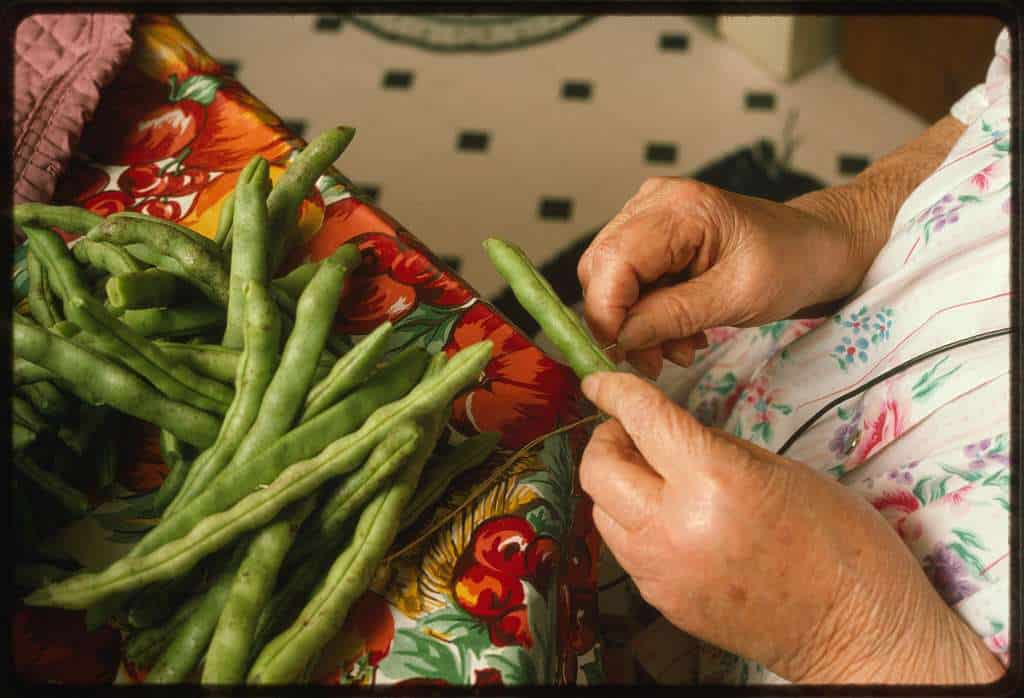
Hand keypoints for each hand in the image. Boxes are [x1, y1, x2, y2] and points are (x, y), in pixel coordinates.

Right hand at [577, 177, 872, 378]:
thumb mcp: (738, 298)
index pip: (612, 262)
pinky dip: (647, 314)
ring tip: (677, 348)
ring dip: (635, 324)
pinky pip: (629, 280)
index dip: (606, 314)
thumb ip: (673, 316)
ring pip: (609, 279)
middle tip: (653, 360)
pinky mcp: (654, 235)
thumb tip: (621, 339)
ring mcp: (651, 216)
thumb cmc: (793, 262)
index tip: (621, 355)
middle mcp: (654, 202)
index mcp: (679, 208)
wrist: (818, 248)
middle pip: (601, 269)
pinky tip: (679, 331)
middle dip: (620, 323)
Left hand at [579, 371, 1004, 683]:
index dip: (614, 390)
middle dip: (607, 440)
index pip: (642, 418)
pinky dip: (634, 524)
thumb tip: (666, 432)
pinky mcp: (662, 601)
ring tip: (652, 478)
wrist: (857, 630)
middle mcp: (675, 527)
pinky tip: (668, 519)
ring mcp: (663, 571)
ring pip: (601, 512)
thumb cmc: (840, 542)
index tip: (601, 381)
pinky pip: (625, 550)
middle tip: (633, 433)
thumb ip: (712, 448)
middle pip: (597, 470)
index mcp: (714, 481)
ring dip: (616, 485)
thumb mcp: (779, 470)